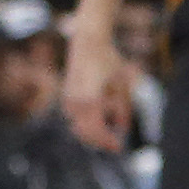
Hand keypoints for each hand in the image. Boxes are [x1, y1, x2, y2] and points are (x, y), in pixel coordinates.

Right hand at [57, 28, 134, 150]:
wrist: (88, 42)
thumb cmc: (108, 60)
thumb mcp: (122, 84)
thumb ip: (123, 108)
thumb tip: (122, 128)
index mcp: (91, 99)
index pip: (96, 131)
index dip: (107, 142)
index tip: (119, 147)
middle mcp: (75, 101)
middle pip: (86, 134)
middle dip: (100, 141)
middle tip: (115, 144)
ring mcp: (68, 99)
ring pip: (79, 127)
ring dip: (94, 130)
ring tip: (111, 118)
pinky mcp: (66, 97)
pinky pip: (75, 118)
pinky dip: (88, 121)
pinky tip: (103, 108)